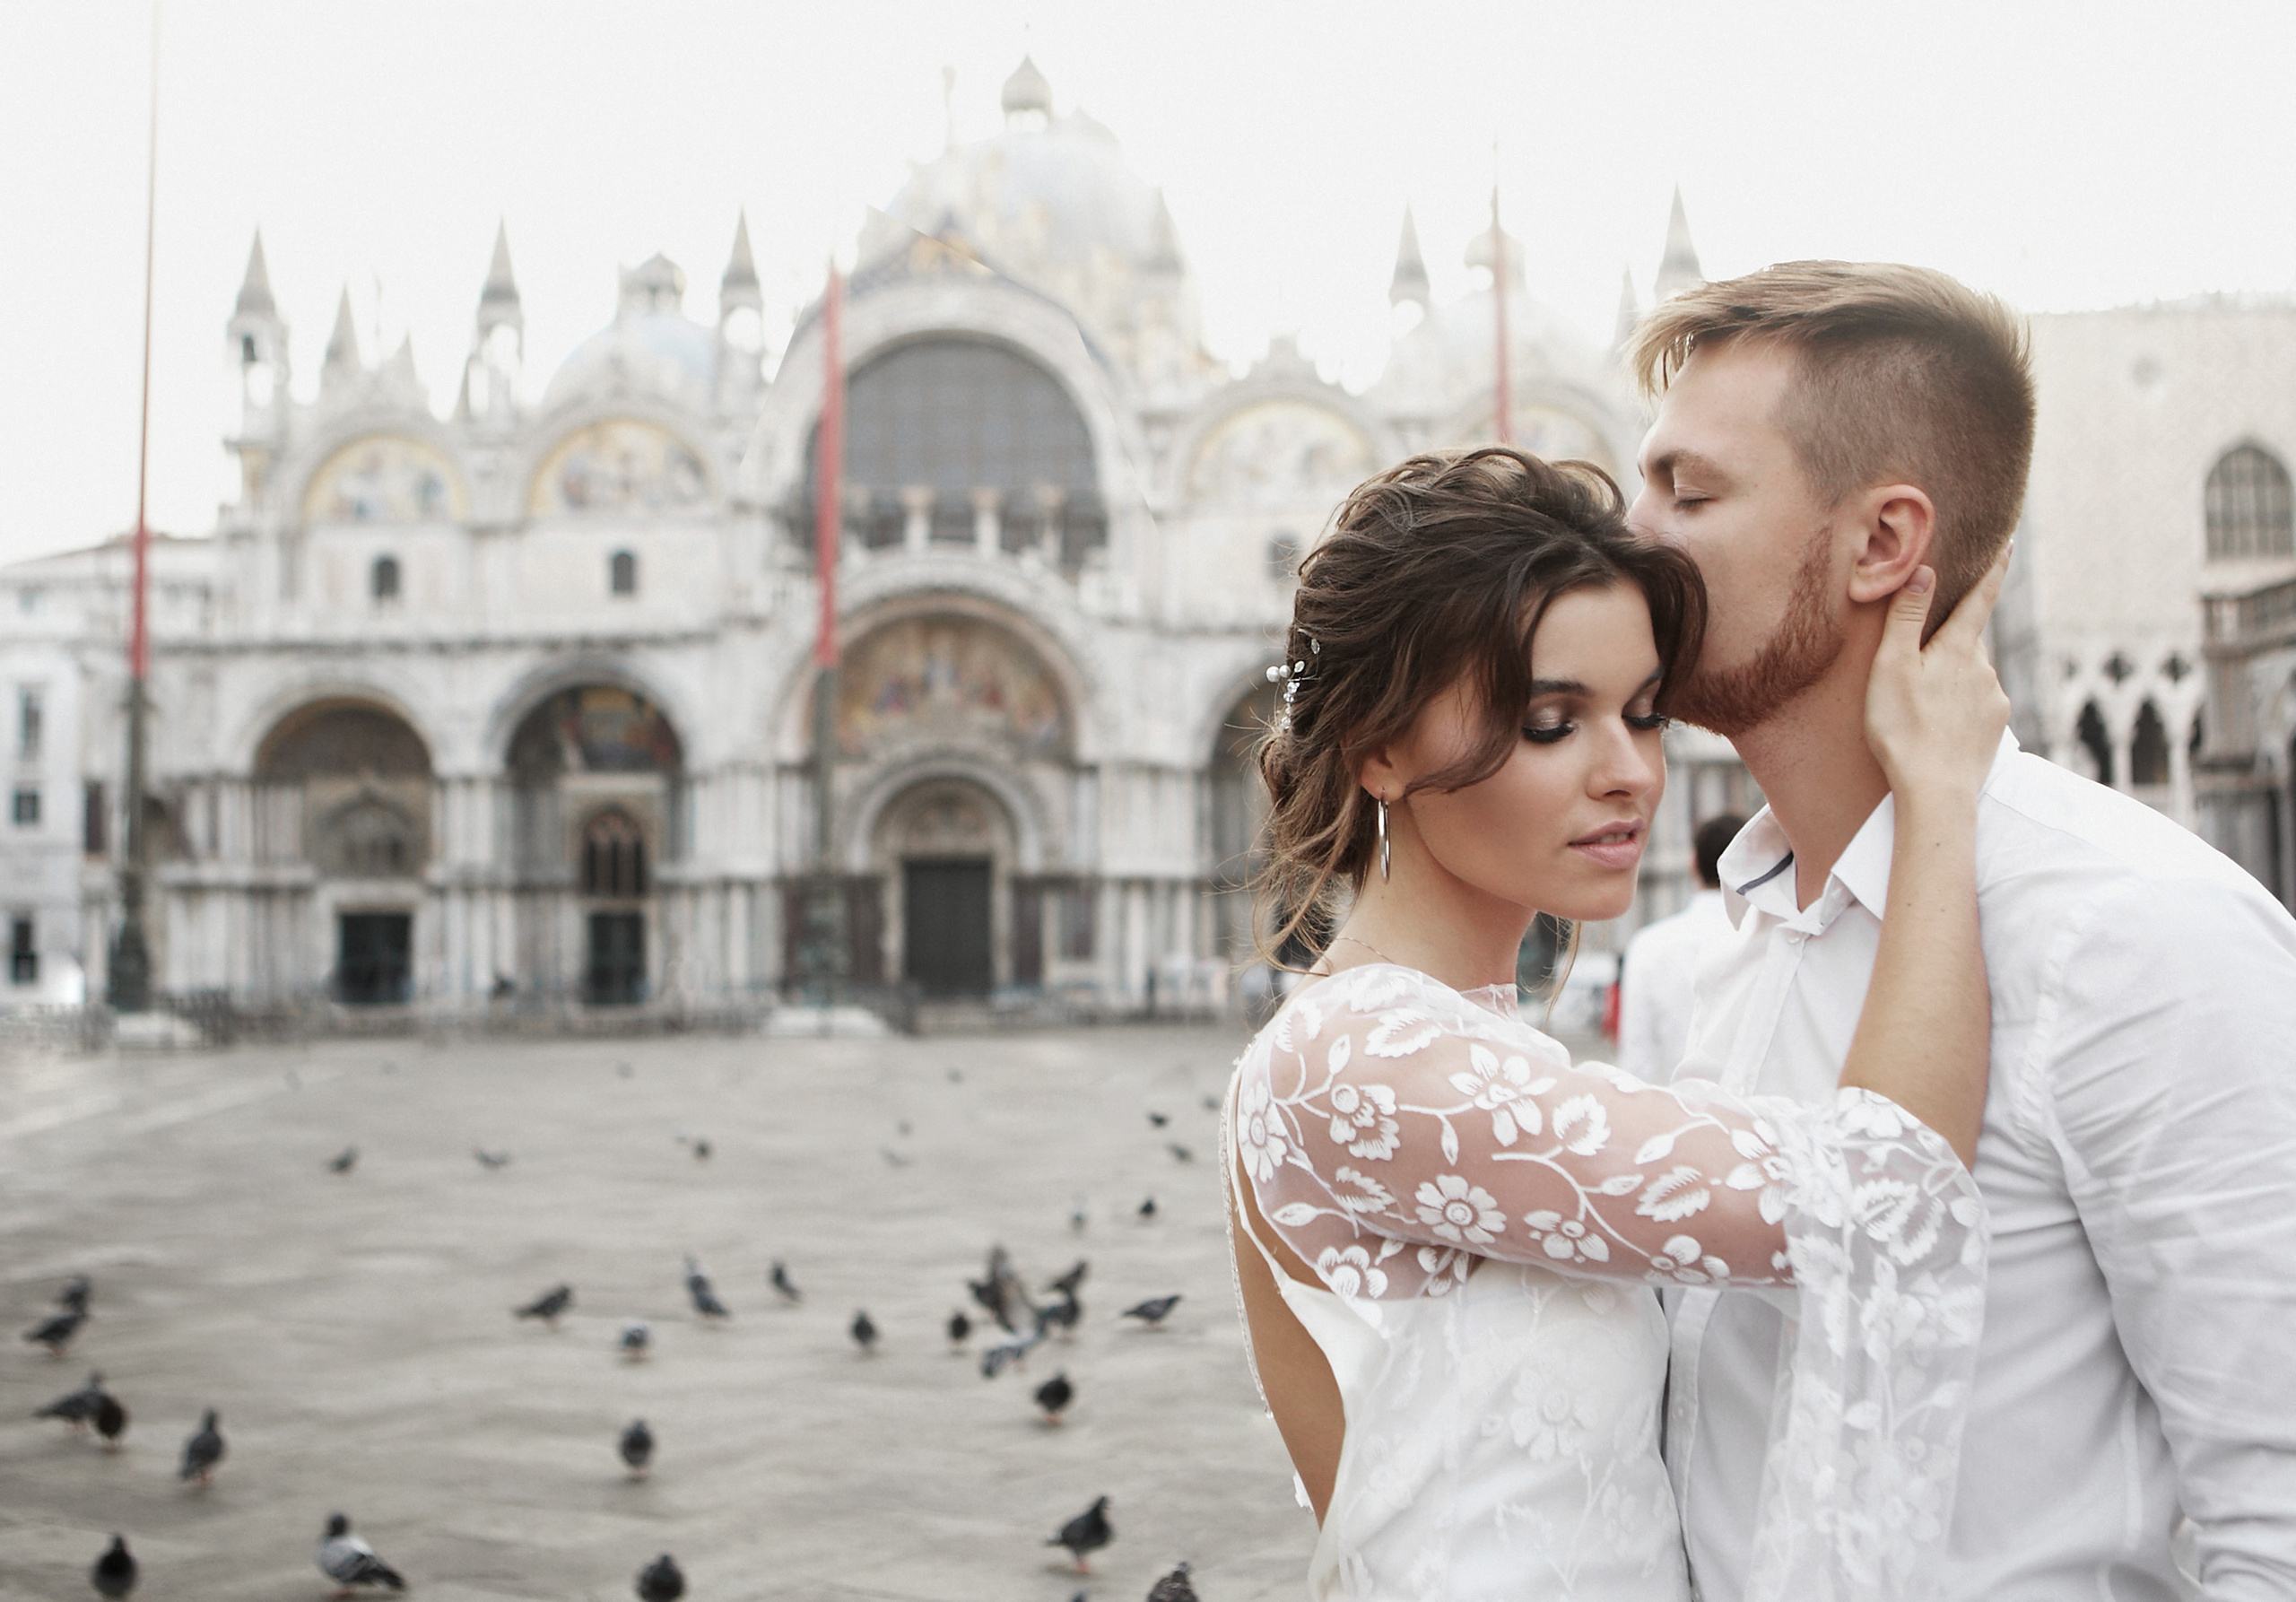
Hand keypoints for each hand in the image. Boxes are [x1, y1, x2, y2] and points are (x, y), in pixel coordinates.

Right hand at [1864, 545, 2012, 808]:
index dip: (1993, 568)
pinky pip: (1976, 703)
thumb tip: (1925, 571)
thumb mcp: (1892, 667)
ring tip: (1917, 704)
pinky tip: (1935, 724)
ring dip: (1949, 678)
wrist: (1936, 792)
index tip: (2008, 543)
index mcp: (1960, 648)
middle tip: (1918, 656)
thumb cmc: (1904, 728)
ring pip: (1970, 674)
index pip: (1980, 598)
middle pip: (1968, 641)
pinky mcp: (1994, 728)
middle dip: (1949, 640)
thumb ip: (1908, 618)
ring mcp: (1994, 700)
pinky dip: (1956, 706)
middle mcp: (1985, 669)